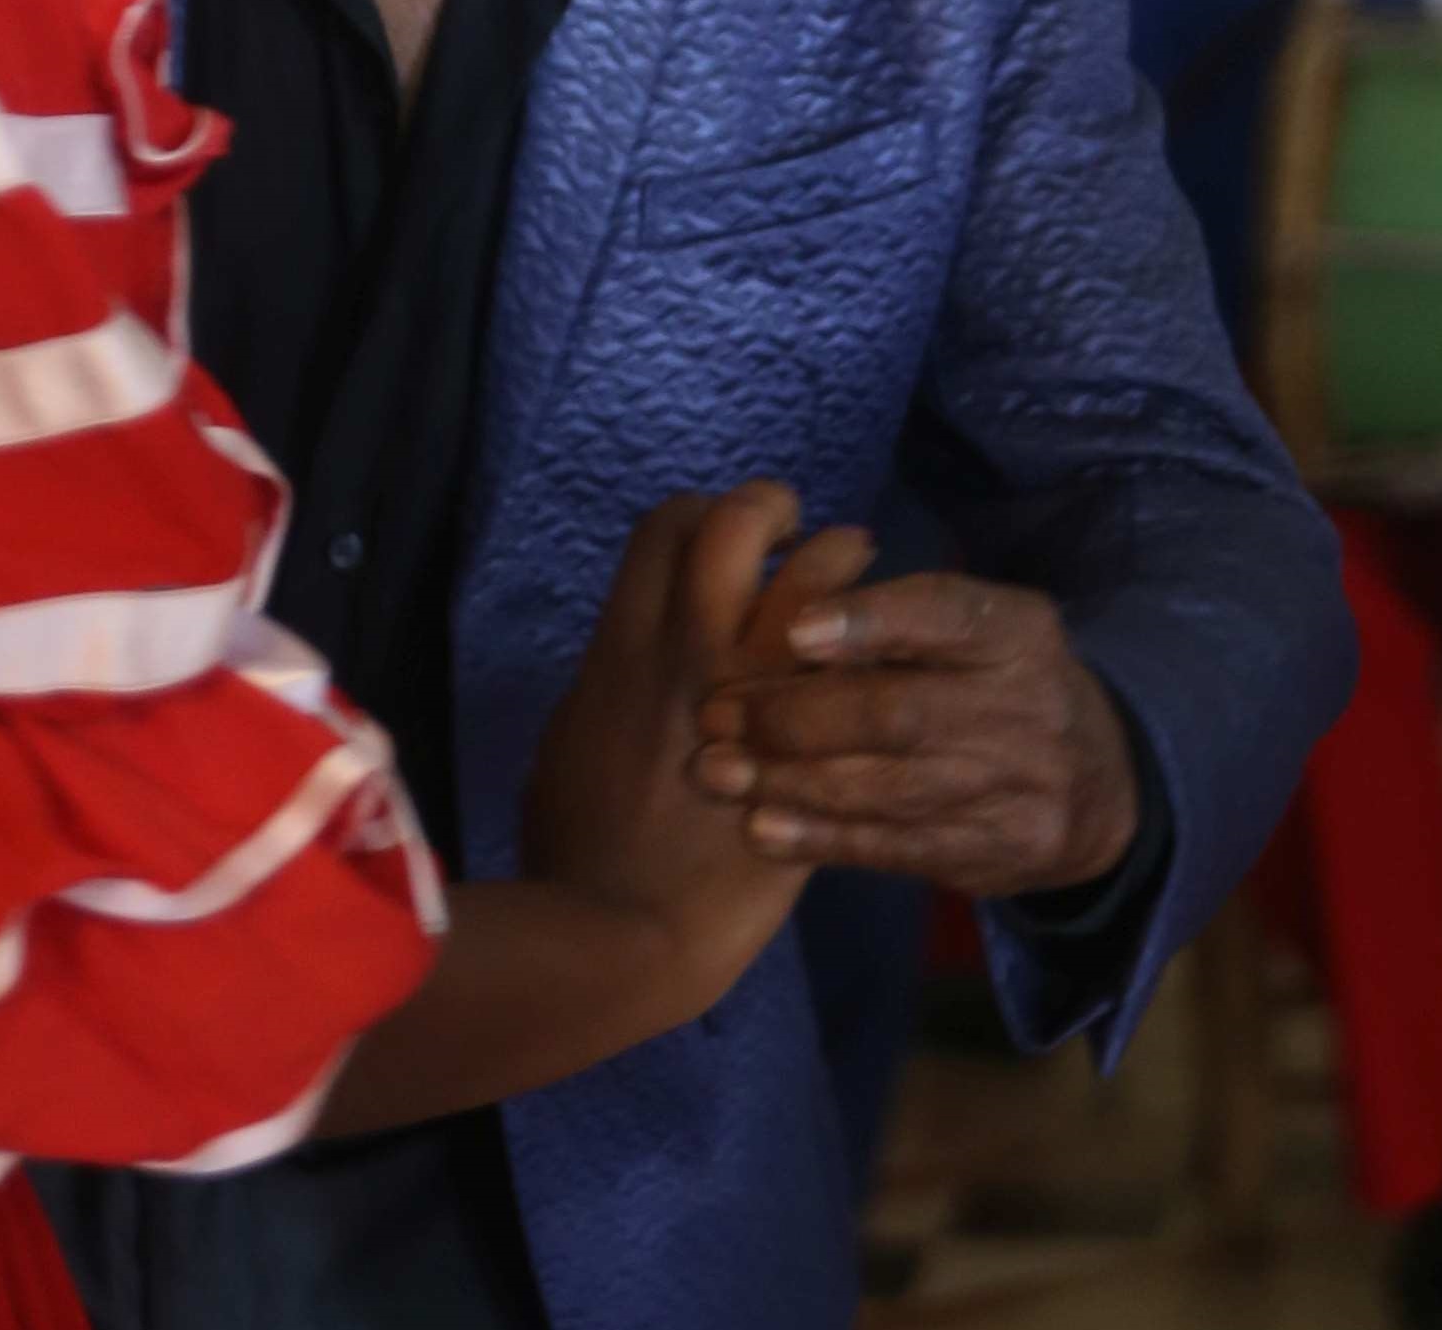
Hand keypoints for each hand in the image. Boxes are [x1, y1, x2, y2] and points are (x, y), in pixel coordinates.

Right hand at [521, 483, 866, 1004]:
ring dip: (839, 561)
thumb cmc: (572, 848)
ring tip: (854, 572)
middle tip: (790, 533)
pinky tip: (872, 659)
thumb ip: (608, 688)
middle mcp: (691, 650)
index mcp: (624, 647)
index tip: (719, 542)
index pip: (667, 529)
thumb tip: (628, 669)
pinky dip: (868, 647)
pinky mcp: (807, 751)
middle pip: (735, 525)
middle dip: (768, 509)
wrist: (620, 932)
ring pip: (815, 580)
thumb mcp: (569, 743)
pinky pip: (853, 668)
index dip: (699, 516)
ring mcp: (754, 696)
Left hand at [693, 573, 1138, 898]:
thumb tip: (786, 622)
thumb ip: (901, 621)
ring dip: (788, 780)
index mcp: (1015, 632)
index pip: (945, 616)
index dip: (868, 622)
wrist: (1098, 787)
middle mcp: (1024, 707)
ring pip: (885, 786)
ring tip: (717, 770)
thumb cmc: (998, 684)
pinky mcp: (994, 854)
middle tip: (716, 712)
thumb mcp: (977, 630)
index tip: (792, 630)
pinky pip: (895, 847)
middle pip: (898, 712)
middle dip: (795, 714)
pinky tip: (762, 826)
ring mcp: (1015, 789)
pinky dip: (821, 838)